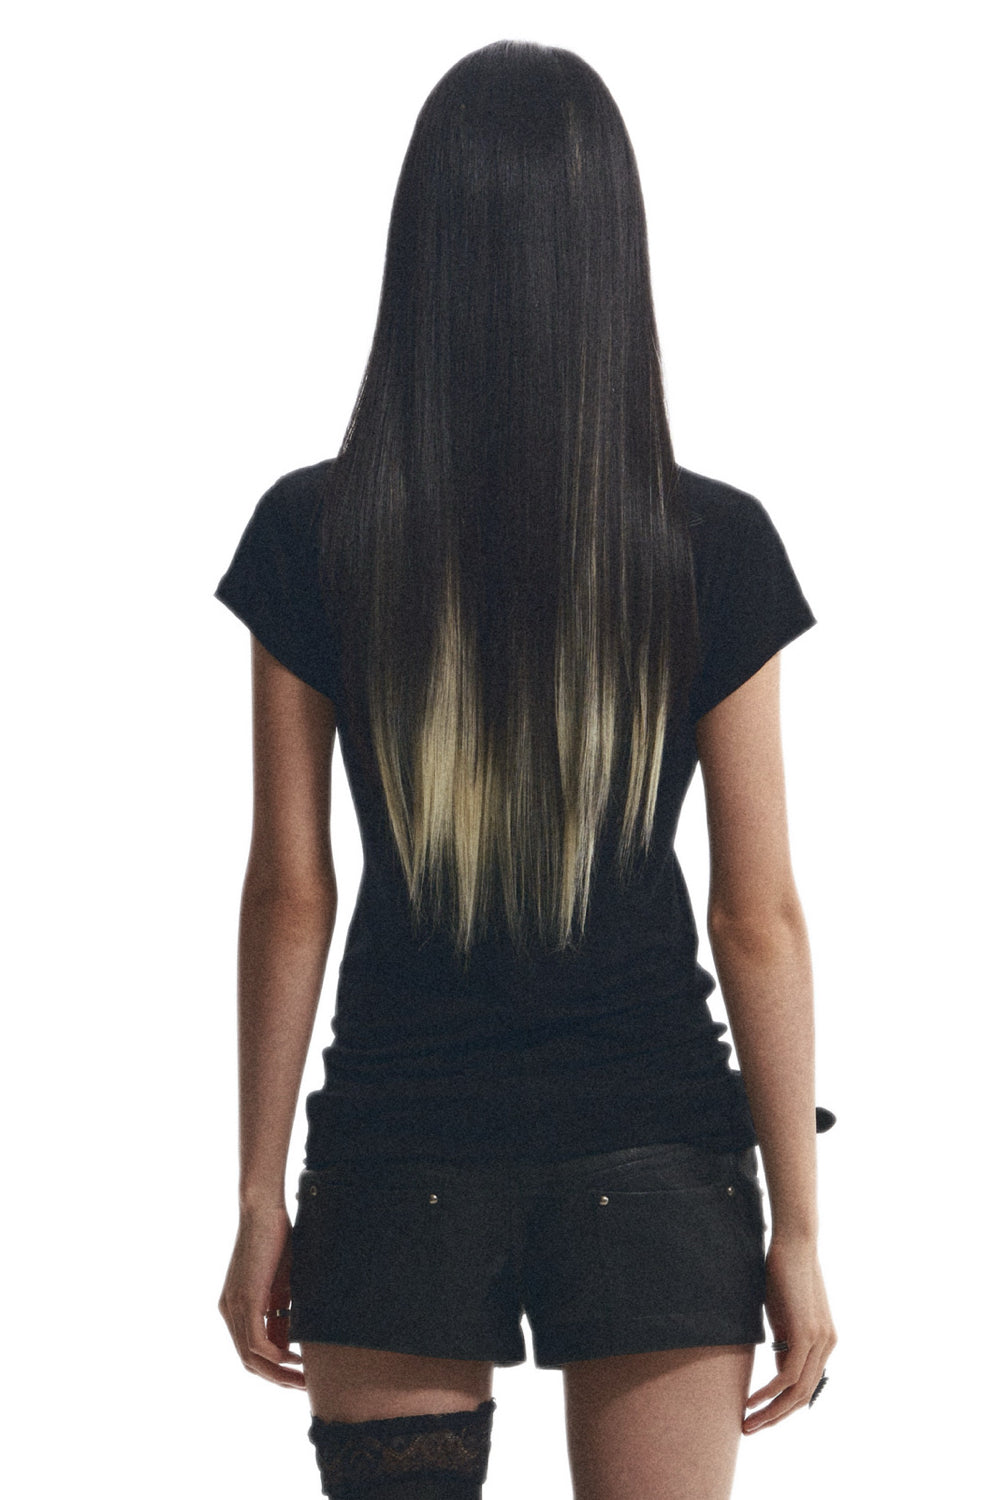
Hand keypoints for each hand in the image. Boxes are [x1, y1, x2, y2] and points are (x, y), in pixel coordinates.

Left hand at [218, 1205, 305, 1388]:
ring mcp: (235, 1307)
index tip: (298, 1374)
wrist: (262, 1210)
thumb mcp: (280, 1283)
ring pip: (251, 1357)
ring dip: (278, 1374)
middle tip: (303, 1387)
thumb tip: (289, 1341)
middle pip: (249, 1362)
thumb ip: (280, 1311)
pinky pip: (255, 1341)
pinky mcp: (245, 1299)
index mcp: (236, 1308)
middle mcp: (230, 1312)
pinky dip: (273, 1356)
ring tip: (302, 1381)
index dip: (274, 1369)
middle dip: (278, 1379)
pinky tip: (290, 1360)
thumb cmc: (276, 1240)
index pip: (251, 1352)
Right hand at [743, 1235, 836, 1434]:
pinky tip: (750, 1401)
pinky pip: (788, 1377)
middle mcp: (827, 1346)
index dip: (782, 1405)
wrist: (795, 1243)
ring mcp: (819, 1342)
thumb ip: (786, 1339)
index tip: (759, 1415)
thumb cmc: (784, 1272)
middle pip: (802, 1396)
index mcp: (824, 1342)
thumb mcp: (785, 1313)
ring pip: (796, 1393)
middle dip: (775, 1417)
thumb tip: (778, 1366)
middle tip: (750, 1429)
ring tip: (747, 1423)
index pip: (805, 1386)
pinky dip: (768, 1394)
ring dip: (770, 1413)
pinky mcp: (805, 1334)